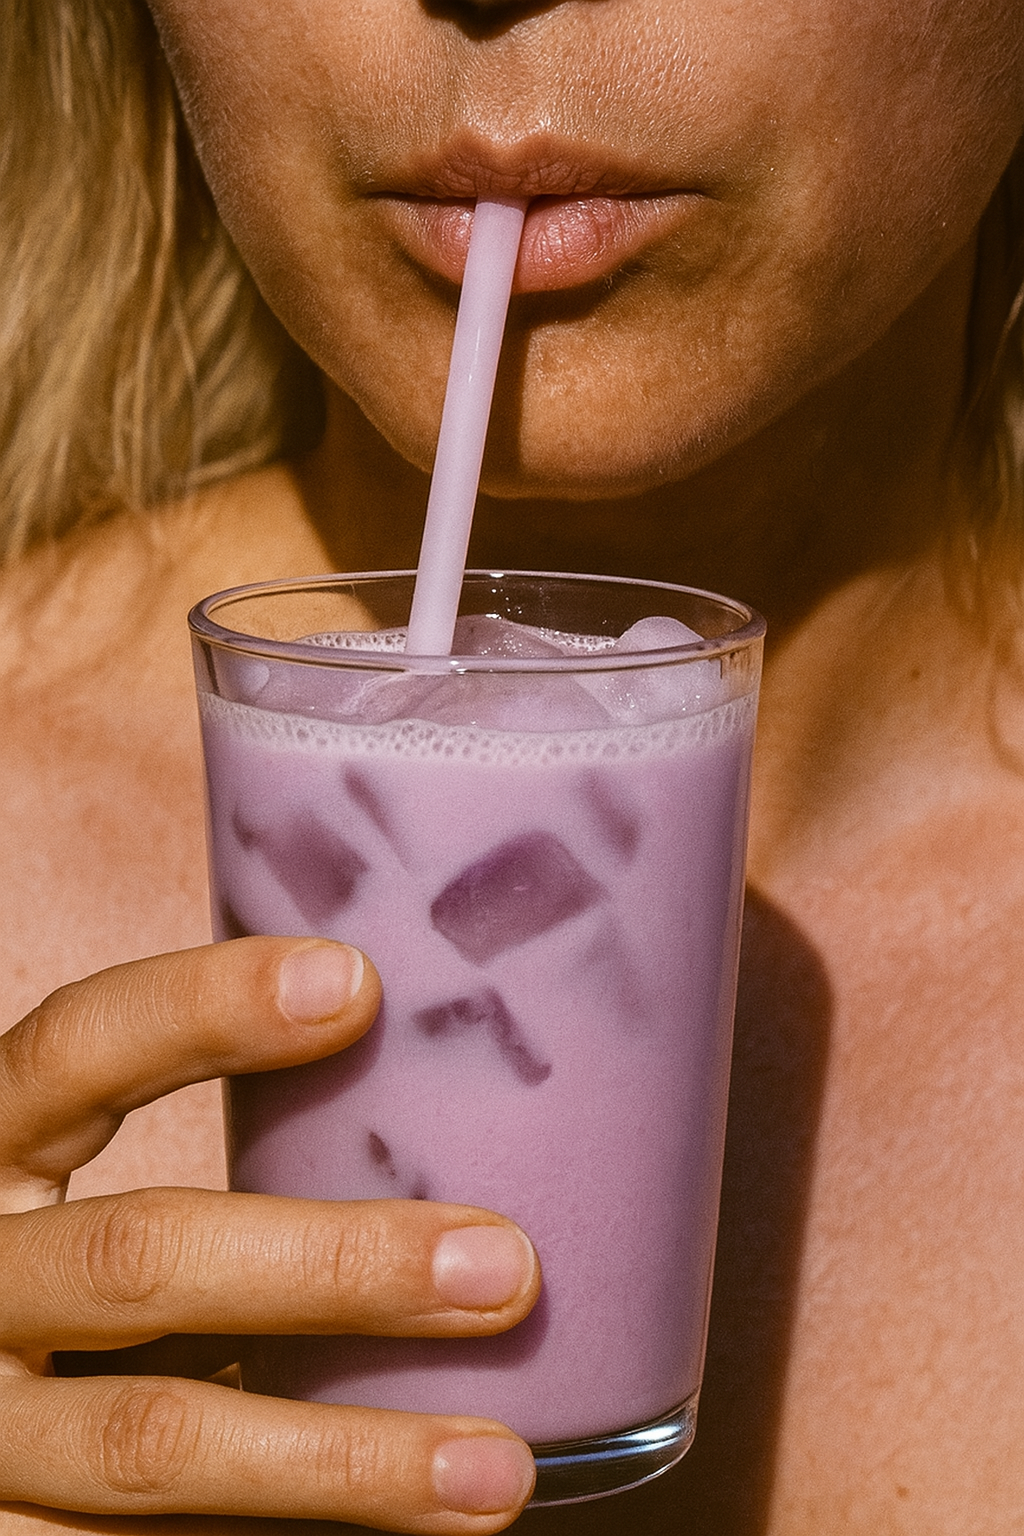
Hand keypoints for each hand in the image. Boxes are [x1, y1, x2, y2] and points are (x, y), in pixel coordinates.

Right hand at [0, 938, 539, 1534]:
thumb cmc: (65, 1289)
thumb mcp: (95, 1208)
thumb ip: (215, 1181)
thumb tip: (430, 1140)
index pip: (79, 1047)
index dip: (204, 1008)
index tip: (357, 984)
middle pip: (142, 1255)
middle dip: (336, 1265)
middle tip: (504, 1268)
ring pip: (152, 1442)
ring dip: (342, 1459)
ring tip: (496, 1472)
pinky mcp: (3, 1533)